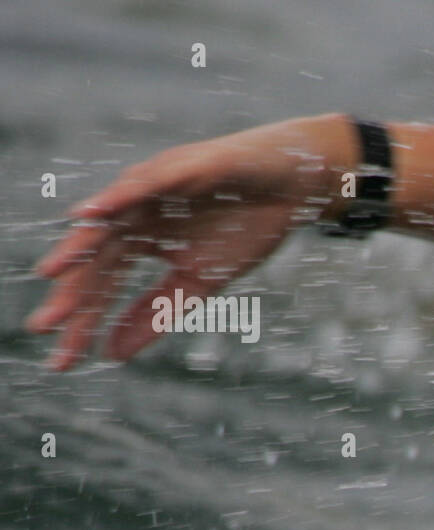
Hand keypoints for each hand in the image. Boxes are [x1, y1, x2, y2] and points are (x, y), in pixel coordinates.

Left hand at [26, 114, 354, 369]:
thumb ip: (156, 313)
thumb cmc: (246, 228)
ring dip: (79, 247)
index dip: (83, 321)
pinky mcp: (179, 170)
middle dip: (71, 294)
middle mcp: (135, 214)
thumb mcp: (199, 283)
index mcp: (139, 241)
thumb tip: (111, 354)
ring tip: (54, 273)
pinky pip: (142, 186)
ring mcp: (152, 190)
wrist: (290, 188)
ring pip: (108, 222)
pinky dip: (116, 199)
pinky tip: (93, 215)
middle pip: (96, 259)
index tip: (65, 360)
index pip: (103, 286)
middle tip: (47, 327)